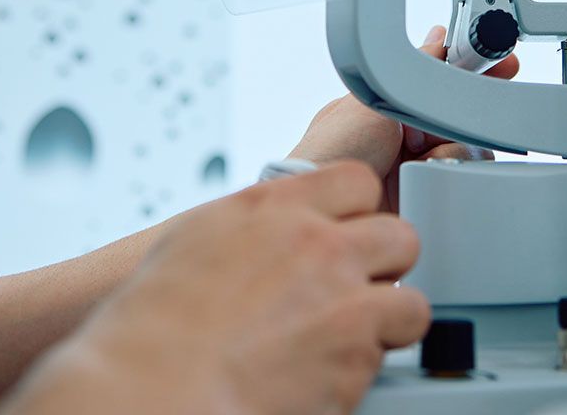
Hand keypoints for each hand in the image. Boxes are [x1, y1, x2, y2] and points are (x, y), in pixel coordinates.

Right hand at [0, 162, 428, 414]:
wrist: (157, 383)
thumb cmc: (155, 324)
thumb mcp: (198, 238)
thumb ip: (255, 225)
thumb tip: (276, 228)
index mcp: (275, 207)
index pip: (358, 182)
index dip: (358, 214)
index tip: (350, 234)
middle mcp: (317, 245)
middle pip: (399, 235)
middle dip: (385, 266)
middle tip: (359, 289)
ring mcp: (344, 300)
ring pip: (410, 301)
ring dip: (387, 322)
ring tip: (351, 339)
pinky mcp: (356, 356)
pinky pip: (387, 355)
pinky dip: (365, 368)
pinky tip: (326, 372)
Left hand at [288, 26, 519, 211]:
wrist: (326, 206)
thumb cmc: (332, 152)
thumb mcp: (373, 101)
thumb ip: (410, 69)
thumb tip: (437, 39)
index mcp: (392, 107)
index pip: (441, 84)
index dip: (472, 73)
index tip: (502, 65)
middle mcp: (408, 135)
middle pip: (462, 115)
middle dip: (462, 117)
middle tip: (452, 122)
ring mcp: (419, 166)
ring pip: (469, 146)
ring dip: (452, 147)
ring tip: (424, 155)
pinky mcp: (429, 193)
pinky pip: (464, 176)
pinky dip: (453, 172)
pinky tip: (428, 173)